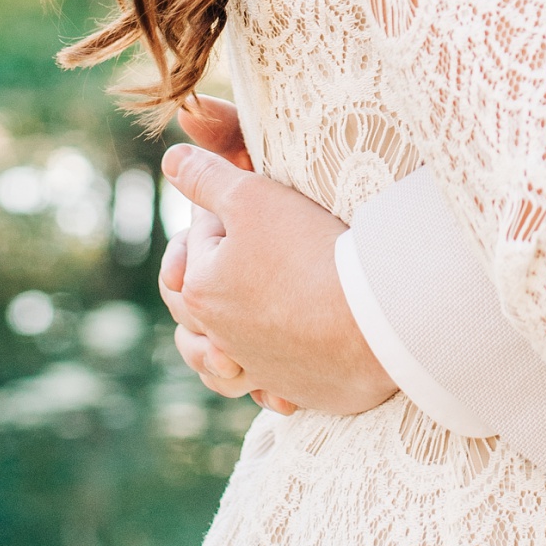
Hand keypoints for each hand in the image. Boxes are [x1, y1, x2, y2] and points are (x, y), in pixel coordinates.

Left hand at [158, 144, 397, 418]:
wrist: (373, 321)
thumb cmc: (312, 253)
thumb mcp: (256, 198)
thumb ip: (209, 177)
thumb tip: (172, 158)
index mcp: (198, 289)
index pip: (195, 243)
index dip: (219, 215)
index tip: (251, 202)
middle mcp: (216, 336)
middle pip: (193, 305)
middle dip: (206, 276)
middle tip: (233, 253)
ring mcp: (255, 368)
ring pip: (215, 361)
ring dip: (215, 346)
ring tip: (228, 329)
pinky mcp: (294, 388)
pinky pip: (264, 387)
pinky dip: (260, 380)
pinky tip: (271, 371)